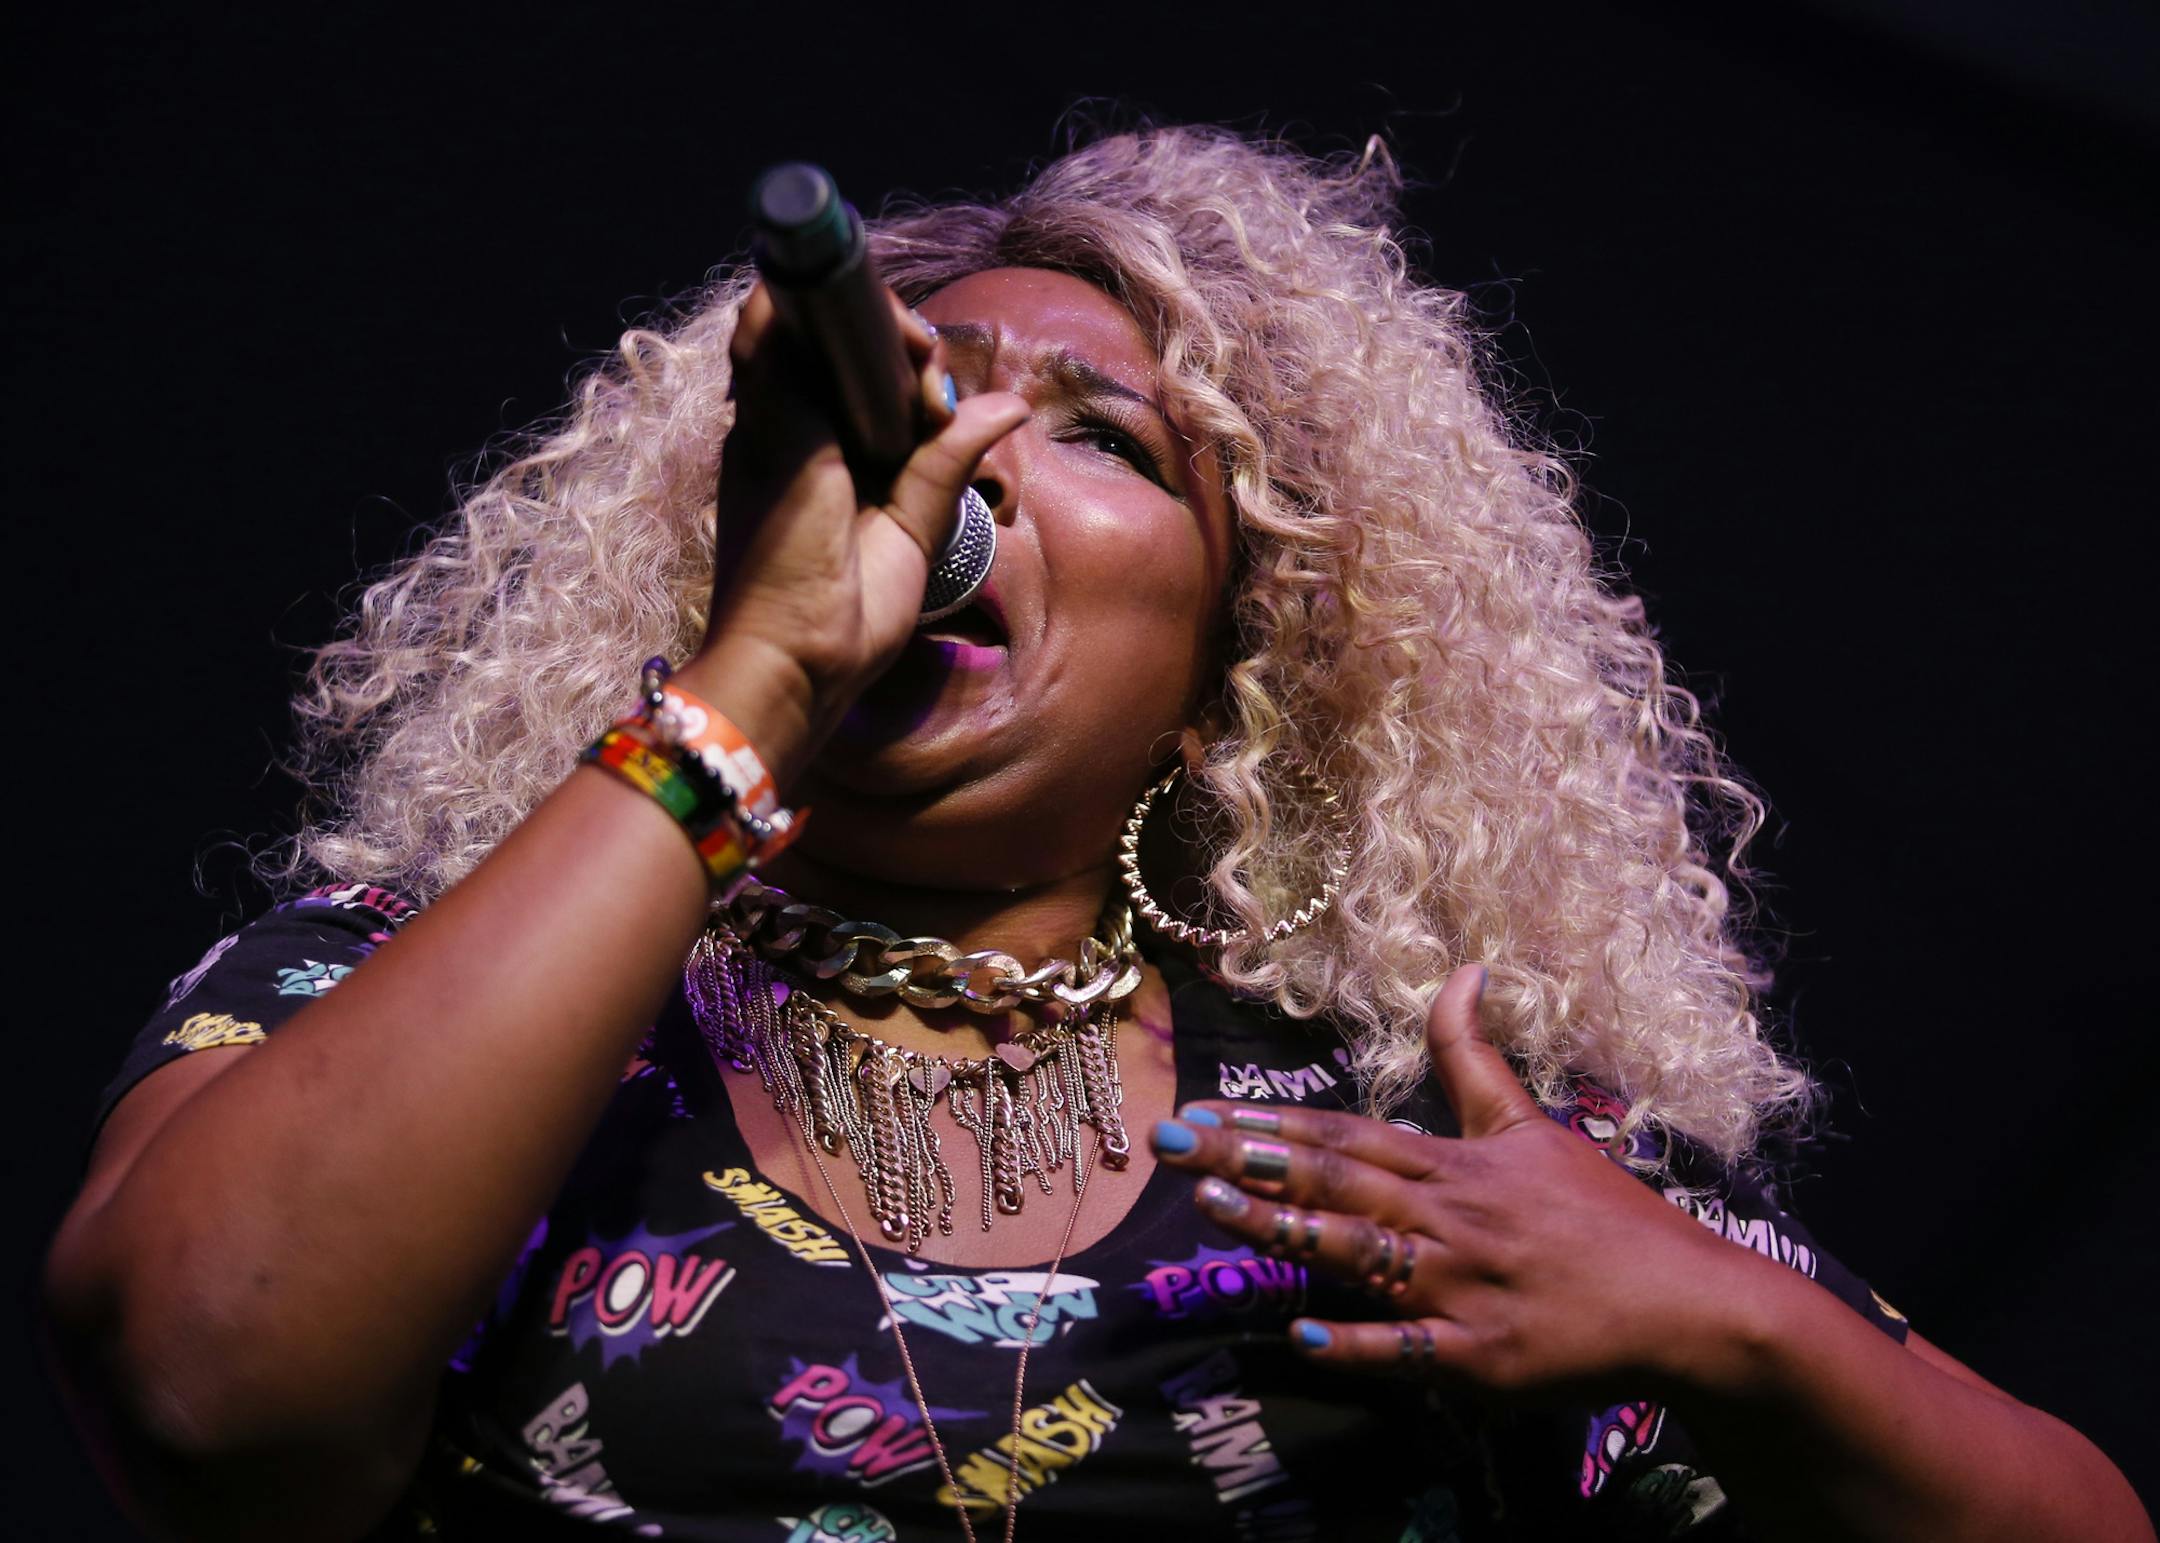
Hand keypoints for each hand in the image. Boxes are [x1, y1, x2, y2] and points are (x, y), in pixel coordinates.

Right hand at [694, 282, 1030, 748]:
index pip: (850, 373)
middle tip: (933, 375)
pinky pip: (773, 326)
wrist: (798, 664)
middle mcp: (787, 427)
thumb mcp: (915, 526)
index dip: (900, 361)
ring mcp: (770, 419)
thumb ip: (948, 459)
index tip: (940, 400)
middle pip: (829, 338)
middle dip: (891, 332)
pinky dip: (828, 306)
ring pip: (804, 319)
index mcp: (816, 453)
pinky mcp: (764, 419)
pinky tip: (895, 332)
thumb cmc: (845, 616)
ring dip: (872, 316)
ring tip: (920, 350)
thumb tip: (1010, 403)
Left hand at [1150, 965, 1741, 1402]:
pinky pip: (1412, 1352)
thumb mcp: (1531, 1125)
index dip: (1269, 1123)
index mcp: (1457, 1165)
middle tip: (1166, 1144)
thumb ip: (1474, 1056)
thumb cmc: (1600, 1214)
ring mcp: (1465, 1291)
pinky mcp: (1485, 1360)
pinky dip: (1359, 1343)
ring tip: (1205, 1210)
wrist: (1686, 1303)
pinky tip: (1300, 1334)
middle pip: (1336, 1183)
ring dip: (1278, 1233)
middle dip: (1245, 1162)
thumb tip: (1461, 970)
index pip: (1347, 1137)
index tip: (1198, 1111)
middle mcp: (1451, 1219)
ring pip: (1359, 1254)